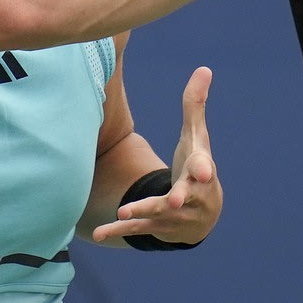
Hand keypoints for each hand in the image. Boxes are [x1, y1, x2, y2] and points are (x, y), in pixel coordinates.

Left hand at [91, 67, 222, 243]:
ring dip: (142, 212)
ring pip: (158, 214)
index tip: (203, 172)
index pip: (204, 168)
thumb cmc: (196, 166)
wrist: (205, 214)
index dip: (204, 170)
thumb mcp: (196, 138)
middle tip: (174, 201)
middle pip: (184, 197)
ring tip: (124, 211)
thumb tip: (204, 68)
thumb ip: (195, 105)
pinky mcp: (158, 227)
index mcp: (201, 172)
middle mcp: (191, 197)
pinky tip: (98, 234)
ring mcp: (175, 215)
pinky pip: (138, 229)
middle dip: (178, 198)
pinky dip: (117, 231)